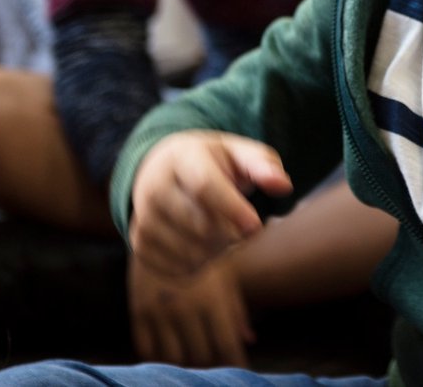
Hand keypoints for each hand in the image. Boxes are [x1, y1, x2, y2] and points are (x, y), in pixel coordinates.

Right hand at [128, 130, 292, 278]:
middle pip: (201, 226)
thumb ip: (263, 165)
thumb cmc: (212, 162)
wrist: (161, 168)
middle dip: (232, 234)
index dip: (232, 209)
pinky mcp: (139, 242)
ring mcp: (143, 217)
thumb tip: (283, 185)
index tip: (256, 227)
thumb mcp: (238, 153)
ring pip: (190, 252)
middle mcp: (155, 187)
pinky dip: (199, 266)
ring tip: (224, 235)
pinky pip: (176, 269)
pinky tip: (205, 248)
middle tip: (243, 228)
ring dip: (218, 253)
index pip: (205, 186)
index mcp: (182, 158)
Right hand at [129, 250, 254, 366]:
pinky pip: (146, 348)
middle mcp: (184, 304)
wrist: (164, 217)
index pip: (226, 344)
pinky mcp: (138, 307)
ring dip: (186, 364)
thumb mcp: (227, 269)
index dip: (235, 362)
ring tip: (197, 363)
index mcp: (212, 295)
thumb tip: (250, 340)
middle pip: (201, 356)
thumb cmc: (206, 245)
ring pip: (173, 357)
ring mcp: (159, 308)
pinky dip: (159, 357)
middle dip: (213, 366)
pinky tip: (171, 354)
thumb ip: (237, 306)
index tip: (241, 371)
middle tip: (219, 365)